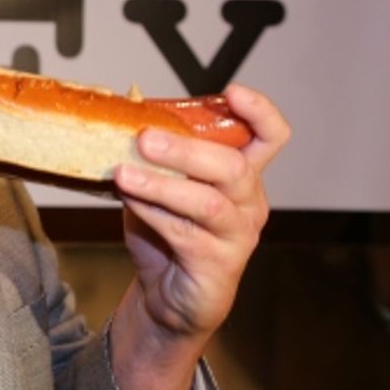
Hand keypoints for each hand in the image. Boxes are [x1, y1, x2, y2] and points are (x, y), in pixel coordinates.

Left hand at [113, 83, 290, 342]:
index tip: (233, 92)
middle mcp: (248, 203)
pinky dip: (154, 214)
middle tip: (145, 138)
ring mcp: (238, 236)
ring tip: (123, 174)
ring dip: (162, 184)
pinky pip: (186, 234)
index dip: (259, 112)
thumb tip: (119, 119)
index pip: (270, 137)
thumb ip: (151, 158)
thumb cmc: (166, 235)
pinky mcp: (219, 266)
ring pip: (209, 203)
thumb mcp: (158, 187)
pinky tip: (130, 201)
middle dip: (188, 149)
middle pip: (234, 166)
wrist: (164, 297)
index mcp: (241, 176)